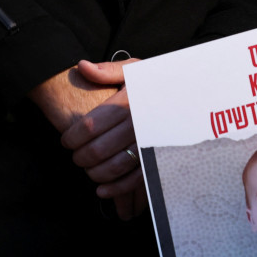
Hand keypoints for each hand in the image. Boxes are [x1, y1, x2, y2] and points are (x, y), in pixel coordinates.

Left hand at [68, 59, 145, 217]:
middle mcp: (140, 123)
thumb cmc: (158, 84)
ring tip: (88, 168)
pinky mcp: (159, 159)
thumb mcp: (137, 71)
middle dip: (80, 157)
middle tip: (76, 156)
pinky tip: (102, 189)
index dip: (71, 137)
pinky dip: (115, 189)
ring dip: (94, 173)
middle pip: (97, 149)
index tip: (67, 141)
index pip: (88, 126)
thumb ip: (108, 70)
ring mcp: (151, 143)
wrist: (190, 96)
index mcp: (130, 102)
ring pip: (113, 166)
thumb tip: (82, 67)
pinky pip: (135, 180)